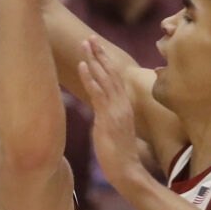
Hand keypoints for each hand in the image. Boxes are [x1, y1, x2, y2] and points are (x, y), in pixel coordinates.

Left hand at [78, 38, 145, 188]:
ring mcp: (116, 110)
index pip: (114, 78)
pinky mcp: (108, 118)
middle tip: (90, 37)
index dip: (105, 62)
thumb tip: (100, 114)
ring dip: (93, 60)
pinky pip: (98, 94)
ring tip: (84, 44)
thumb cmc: (119, 156)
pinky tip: (83, 65)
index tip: (97, 47)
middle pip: (110, 73)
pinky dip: (90, 78)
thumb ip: (107, 118)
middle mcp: (122, 104)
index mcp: (124, 106)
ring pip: (105, 79)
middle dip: (100, 54)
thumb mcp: (113, 131)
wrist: (127, 172)